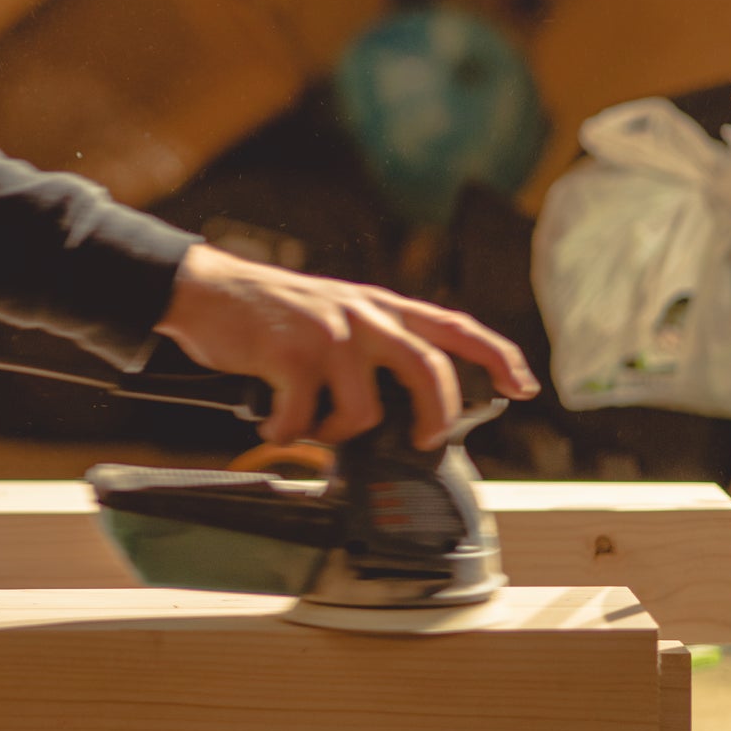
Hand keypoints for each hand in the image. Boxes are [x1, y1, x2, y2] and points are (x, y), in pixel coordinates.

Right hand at [153, 244, 539, 448]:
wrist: (206, 290)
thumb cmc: (270, 311)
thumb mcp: (335, 313)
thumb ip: (372, 343)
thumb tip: (401, 403)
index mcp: (380, 306)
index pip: (456, 326)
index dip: (498, 357)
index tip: (523, 388)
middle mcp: (363, 315)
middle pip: (429, 369)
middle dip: (436, 417)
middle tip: (424, 441)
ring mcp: (328, 333)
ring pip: (365, 409)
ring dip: (338, 433)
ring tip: (315, 428)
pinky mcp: (289, 353)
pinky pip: (304, 419)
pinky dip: (287, 433)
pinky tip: (273, 424)